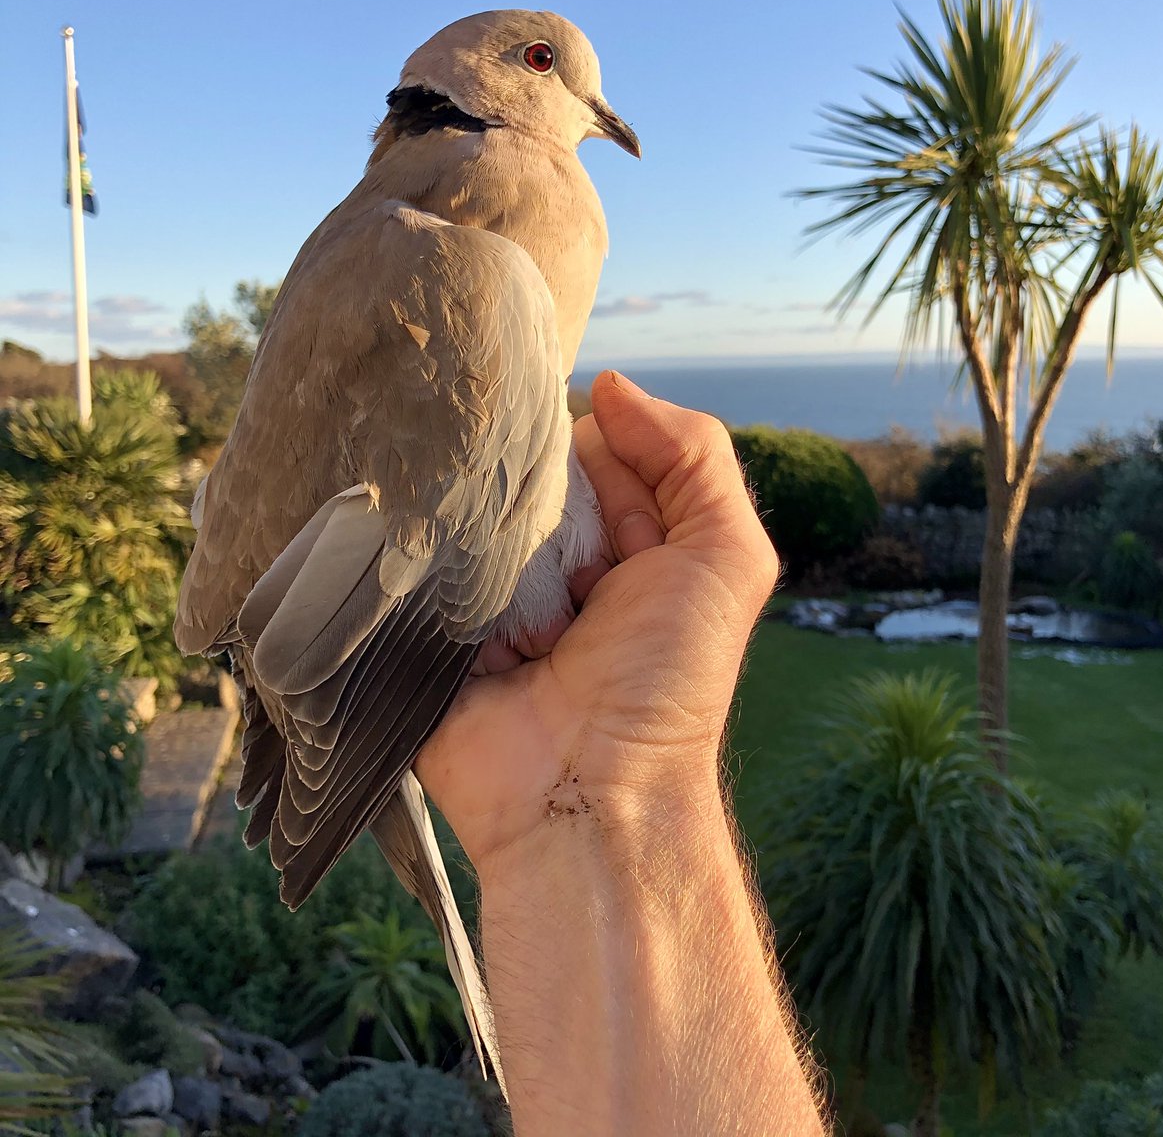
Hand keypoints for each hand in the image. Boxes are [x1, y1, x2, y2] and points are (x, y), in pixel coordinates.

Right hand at [415, 370, 779, 876]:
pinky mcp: (433, 625)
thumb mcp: (725, 557)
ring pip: (471, 510)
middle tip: (552, 552)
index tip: (597, 501)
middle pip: (528, 473)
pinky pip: (418, 562)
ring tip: (501, 579)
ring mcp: (493, 593)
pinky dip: (428, 561)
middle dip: (536, 495)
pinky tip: (435, 569)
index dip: (598, 457)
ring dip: (484, 535)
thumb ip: (694, 457)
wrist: (586, 796)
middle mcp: (560, 561)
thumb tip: (608, 385)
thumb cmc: (667, 679)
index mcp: (629, 541)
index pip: (597, 448)